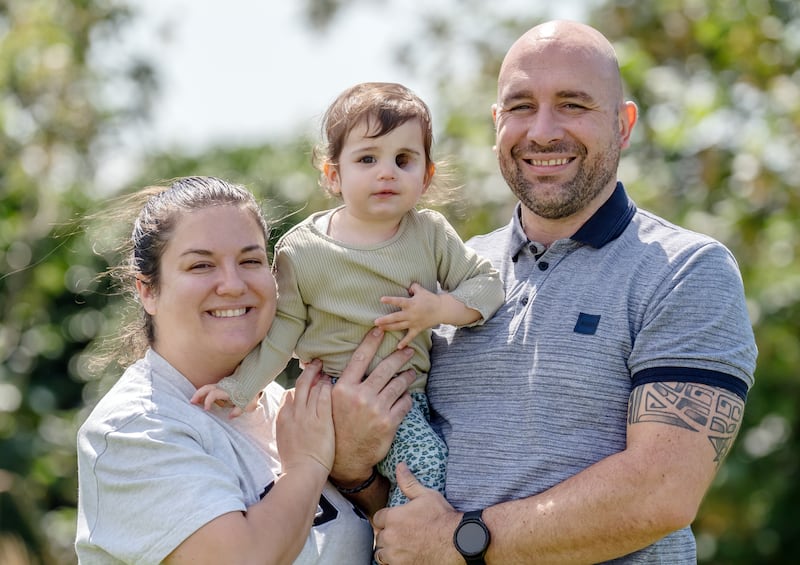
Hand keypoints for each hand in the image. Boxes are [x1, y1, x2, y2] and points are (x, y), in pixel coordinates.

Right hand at [190, 385, 255, 418]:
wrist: (254, 380)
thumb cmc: (251, 393)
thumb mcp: (248, 404)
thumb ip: (238, 411)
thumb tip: (230, 417)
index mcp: (226, 391)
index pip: (213, 394)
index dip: (208, 402)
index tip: (206, 410)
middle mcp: (222, 386)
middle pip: (206, 388)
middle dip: (198, 395)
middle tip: (191, 402)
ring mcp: (222, 385)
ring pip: (207, 387)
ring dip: (200, 394)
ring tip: (194, 402)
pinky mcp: (223, 385)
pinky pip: (211, 388)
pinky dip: (205, 393)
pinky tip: (203, 400)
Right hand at [276, 359, 333, 473]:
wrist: (303, 473)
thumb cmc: (295, 461)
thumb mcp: (284, 438)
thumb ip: (287, 419)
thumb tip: (289, 402)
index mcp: (283, 417)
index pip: (291, 392)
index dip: (301, 383)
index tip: (308, 377)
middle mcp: (294, 412)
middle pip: (302, 384)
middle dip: (310, 371)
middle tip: (317, 362)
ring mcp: (308, 415)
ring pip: (314, 387)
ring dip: (321, 377)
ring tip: (328, 370)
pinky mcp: (322, 419)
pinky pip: (325, 396)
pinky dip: (329, 387)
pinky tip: (334, 383)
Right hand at [329, 328, 414, 484]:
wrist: (345, 459)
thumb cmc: (336, 427)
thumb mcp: (328, 404)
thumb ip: (328, 384)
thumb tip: (316, 364)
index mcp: (343, 388)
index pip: (360, 358)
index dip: (372, 341)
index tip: (381, 330)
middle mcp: (360, 396)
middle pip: (385, 368)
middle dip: (400, 356)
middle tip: (408, 349)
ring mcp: (376, 410)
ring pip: (398, 384)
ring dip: (407, 376)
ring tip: (411, 372)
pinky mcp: (389, 423)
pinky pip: (404, 403)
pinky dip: (407, 397)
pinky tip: (406, 396)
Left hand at [373, 462, 461, 564]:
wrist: (457, 541)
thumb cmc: (442, 517)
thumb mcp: (426, 495)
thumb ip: (409, 483)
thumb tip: (400, 466)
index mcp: (393, 517)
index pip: (377, 519)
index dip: (385, 519)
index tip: (394, 521)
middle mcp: (390, 537)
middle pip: (379, 537)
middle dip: (387, 534)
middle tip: (400, 533)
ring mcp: (395, 555)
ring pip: (381, 553)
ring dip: (388, 550)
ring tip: (400, 547)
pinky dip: (394, 562)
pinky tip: (405, 556)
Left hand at [376, 283, 440, 348]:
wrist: (442, 310)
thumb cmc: (430, 299)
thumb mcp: (421, 290)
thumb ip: (413, 287)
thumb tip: (407, 286)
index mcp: (411, 304)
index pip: (399, 301)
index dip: (390, 300)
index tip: (381, 299)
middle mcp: (411, 314)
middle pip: (396, 317)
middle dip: (385, 320)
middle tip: (375, 322)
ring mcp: (414, 322)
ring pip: (399, 326)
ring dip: (389, 328)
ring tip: (380, 329)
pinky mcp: (417, 329)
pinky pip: (410, 336)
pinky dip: (405, 342)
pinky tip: (398, 347)